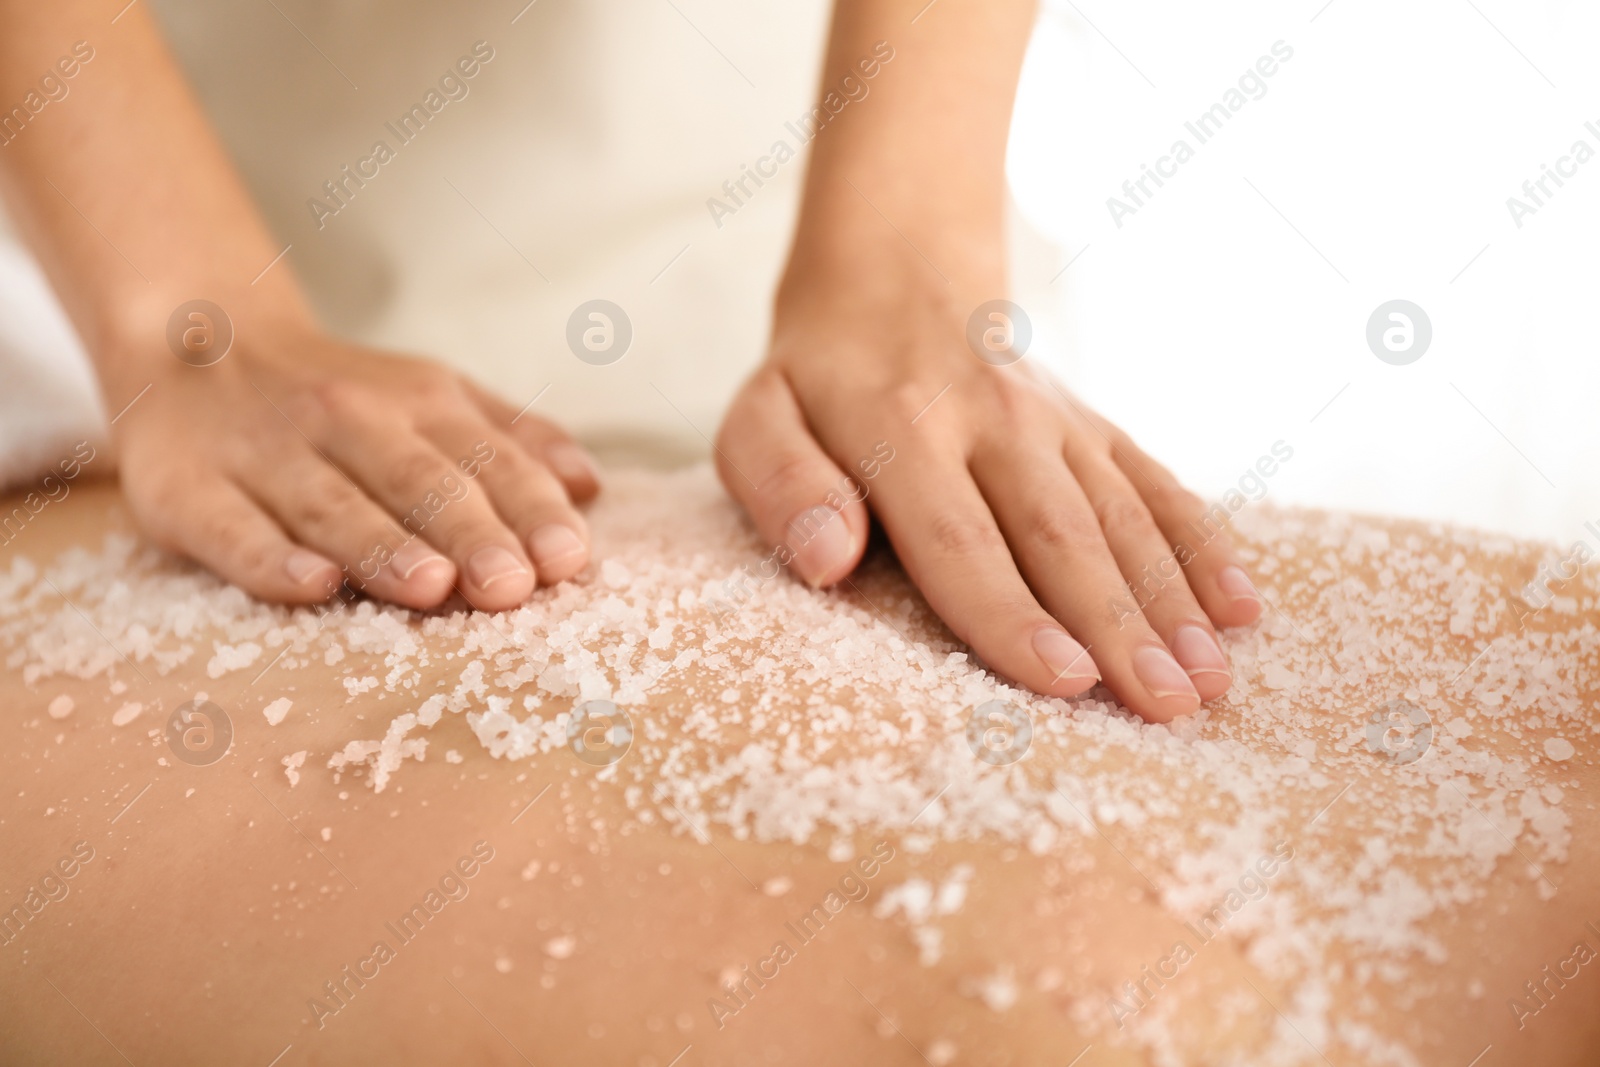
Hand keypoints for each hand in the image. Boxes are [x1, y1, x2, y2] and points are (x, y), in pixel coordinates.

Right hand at [108, 324, 598, 610]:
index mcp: (419, 404)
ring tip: (432, 587)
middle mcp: (347, 421)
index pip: (486, 460)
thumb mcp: (431, 395)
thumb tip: (590, 486)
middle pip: (418, 482)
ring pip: (332, 505)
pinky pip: (233, 529)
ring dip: (383, 546)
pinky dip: (271, 559)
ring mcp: (266, 455)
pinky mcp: (188, 491)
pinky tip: (313, 586)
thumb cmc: (338, 395)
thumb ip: (511, 439)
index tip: (569, 559)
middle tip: (513, 586)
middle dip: (470, 533)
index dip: (529, 510)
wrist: (189, 340)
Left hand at [715, 253, 1262, 722]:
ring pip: (1123, 515)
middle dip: (1118, 625)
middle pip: (1060, 535)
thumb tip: (827, 558)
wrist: (893, 276)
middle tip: (1168, 708)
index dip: (1010, 613)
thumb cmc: (814, 383)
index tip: (1064, 681)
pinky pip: (1157, 482)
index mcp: (900, 429)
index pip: (959, 538)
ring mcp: (1056, 419)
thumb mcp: (758, 421)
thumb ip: (781, 485)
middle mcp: (993, 420)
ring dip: (1172, 600)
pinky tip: (1244, 606)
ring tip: (1211, 680)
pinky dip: (1203, 542)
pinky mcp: (1095, 423)